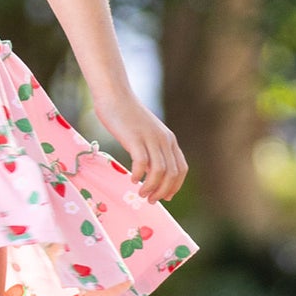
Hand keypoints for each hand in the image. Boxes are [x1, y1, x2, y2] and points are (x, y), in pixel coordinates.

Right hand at [90, 87, 187, 203]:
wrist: (115, 95)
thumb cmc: (126, 115)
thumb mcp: (146, 133)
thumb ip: (152, 148)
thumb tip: (150, 169)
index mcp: (169, 139)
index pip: (181, 169)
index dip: (175, 186)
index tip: (165, 197)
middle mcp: (164, 140)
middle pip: (171, 173)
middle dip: (163, 191)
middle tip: (150, 200)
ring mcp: (150, 138)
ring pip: (159, 171)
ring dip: (151, 187)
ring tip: (141, 194)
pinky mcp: (135, 138)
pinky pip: (142, 163)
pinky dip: (139, 175)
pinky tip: (132, 179)